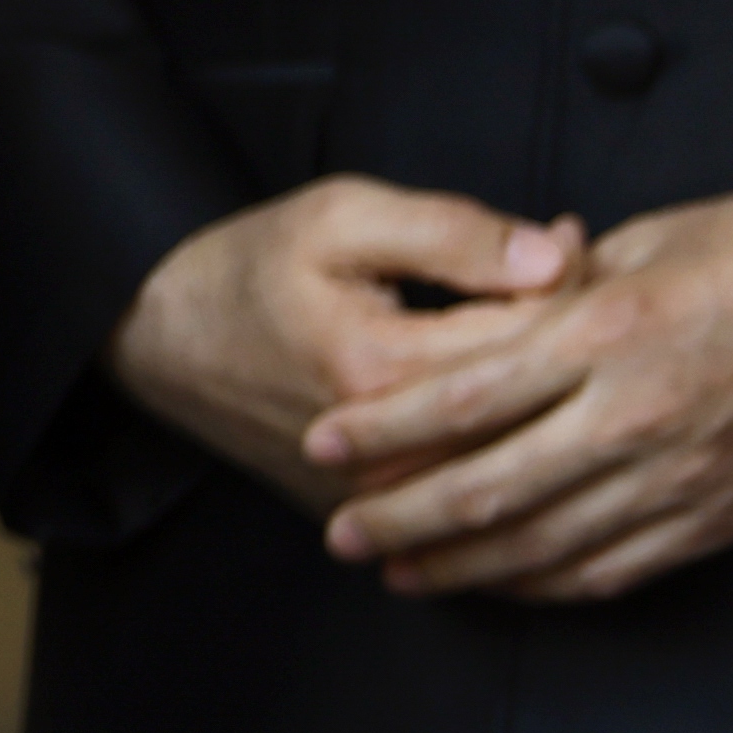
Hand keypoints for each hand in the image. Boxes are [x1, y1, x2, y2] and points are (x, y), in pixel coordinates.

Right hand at [107, 173, 577, 510]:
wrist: (158, 339)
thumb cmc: (248, 268)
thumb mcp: (340, 218)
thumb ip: (451, 233)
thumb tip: (556, 254)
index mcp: (385, 370)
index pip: (535, 337)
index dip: (571, 280)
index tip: (571, 238)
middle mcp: (390, 453)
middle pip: (540, 407)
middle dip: (573, 341)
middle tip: (569, 276)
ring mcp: (380, 497)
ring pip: (514, 461)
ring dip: (549, 399)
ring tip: (546, 333)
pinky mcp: (371, 514)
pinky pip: (473, 498)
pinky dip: (509, 449)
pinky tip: (513, 402)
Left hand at [303, 173, 732, 600]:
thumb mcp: (639, 245)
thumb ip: (551, 291)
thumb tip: (481, 310)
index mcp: (601, 336)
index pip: (461, 398)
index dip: (382, 429)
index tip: (321, 442)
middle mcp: (632, 417)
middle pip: (486, 488)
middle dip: (399, 517)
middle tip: (339, 533)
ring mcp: (678, 478)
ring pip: (543, 544)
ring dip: (460, 566)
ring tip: (398, 573)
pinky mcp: (717, 517)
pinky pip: (612, 568)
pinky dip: (545, 583)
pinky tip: (500, 584)